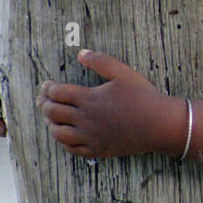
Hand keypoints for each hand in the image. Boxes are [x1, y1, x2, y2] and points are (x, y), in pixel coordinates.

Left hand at [36, 49, 167, 158]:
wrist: (160, 125)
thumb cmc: (143, 97)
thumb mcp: (124, 73)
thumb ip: (101, 61)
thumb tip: (81, 53)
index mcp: (90, 99)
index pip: (57, 93)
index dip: (48, 88)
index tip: (47, 85)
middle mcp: (86, 119)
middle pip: (54, 113)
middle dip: (44, 105)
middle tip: (42, 101)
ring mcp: (91, 137)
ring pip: (59, 134)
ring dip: (51, 125)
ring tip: (51, 118)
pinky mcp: (98, 150)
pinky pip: (73, 150)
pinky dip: (64, 142)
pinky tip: (65, 136)